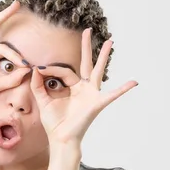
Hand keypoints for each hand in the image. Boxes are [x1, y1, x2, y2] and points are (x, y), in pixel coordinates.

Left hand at [30, 28, 137, 143]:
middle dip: (86, 47)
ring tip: (110, 41)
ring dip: (104, 56)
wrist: (61, 139)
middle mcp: (83, 88)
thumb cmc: (54, 123)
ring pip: (98, 71)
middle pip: (86, 63)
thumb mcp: (43, 101)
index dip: (50, 69)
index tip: (38, 68)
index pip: (63, 71)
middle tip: (86, 30)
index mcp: (72, 87)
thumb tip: (35, 69)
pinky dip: (123, 89)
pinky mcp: (96, 103)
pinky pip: (112, 95)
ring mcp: (91, 94)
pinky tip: (134, 82)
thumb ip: (38, 85)